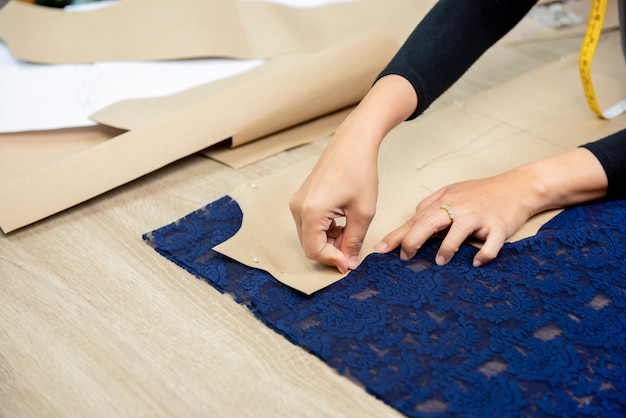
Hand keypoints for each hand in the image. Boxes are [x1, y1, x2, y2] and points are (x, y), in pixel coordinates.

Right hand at [289, 123, 379, 272]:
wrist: (353, 143)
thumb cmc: (360, 171)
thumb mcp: (363, 212)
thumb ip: (354, 241)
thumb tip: (348, 263)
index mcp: (311, 211)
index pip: (315, 251)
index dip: (333, 260)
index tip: (351, 262)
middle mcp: (298, 207)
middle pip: (309, 245)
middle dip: (331, 251)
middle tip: (352, 249)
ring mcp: (297, 202)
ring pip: (309, 236)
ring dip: (328, 241)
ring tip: (350, 231)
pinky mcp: (301, 198)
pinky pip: (309, 224)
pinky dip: (324, 230)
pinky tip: (342, 221)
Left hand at [375, 148, 608, 266]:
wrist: (519, 186)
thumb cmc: (482, 192)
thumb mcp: (452, 193)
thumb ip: (431, 206)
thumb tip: (412, 220)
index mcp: (444, 201)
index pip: (415, 219)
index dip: (397, 235)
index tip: (380, 250)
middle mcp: (459, 207)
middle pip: (429, 222)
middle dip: (413, 240)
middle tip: (405, 257)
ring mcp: (479, 217)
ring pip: (458, 231)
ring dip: (447, 248)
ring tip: (440, 262)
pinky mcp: (499, 226)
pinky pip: (491, 243)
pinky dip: (484, 254)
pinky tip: (477, 263)